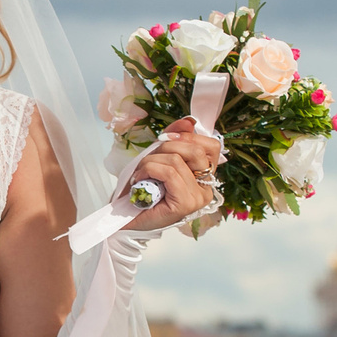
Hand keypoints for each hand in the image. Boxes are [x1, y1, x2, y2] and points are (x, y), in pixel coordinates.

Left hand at [125, 117, 224, 232]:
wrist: (125, 215)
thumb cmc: (143, 188)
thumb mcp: (160, 157)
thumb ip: (175, 139)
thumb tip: (189, 121)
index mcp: (205, 176)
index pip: (212, 146)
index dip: (189, 136)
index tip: (166, 138)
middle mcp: (206, 188)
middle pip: (195, 150)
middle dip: (166, 146)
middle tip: (148, 159)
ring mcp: (198, 197)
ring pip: (177, 160)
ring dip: (151, 161)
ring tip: (140, 172)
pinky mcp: (186, 204)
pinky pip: (169, 173)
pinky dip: (150, 170)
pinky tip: (139, 179)